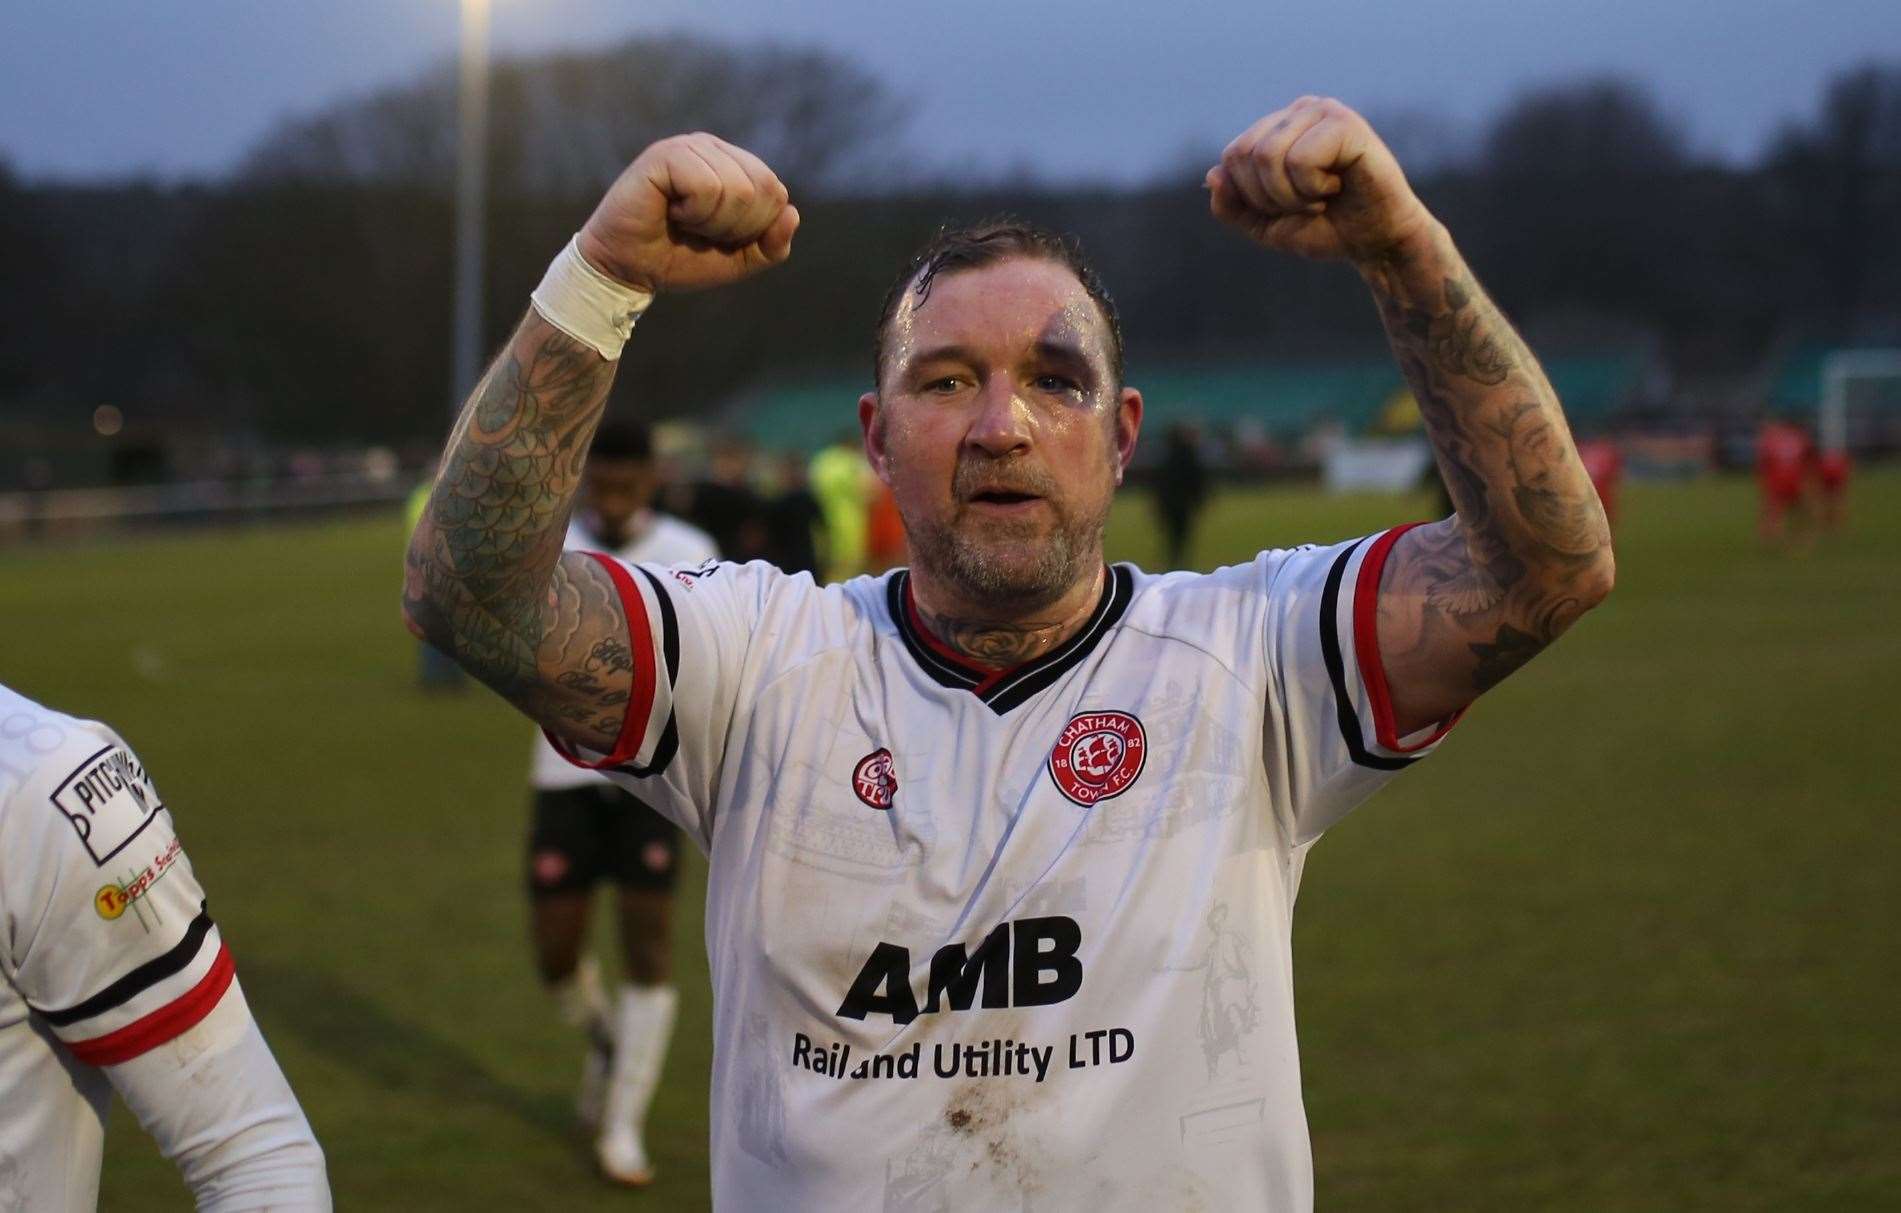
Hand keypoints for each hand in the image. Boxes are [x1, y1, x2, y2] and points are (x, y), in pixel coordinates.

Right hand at [577, 132, 799, 292]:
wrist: (628, 269)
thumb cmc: (679, 258)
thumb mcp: (738, 260)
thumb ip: (772, 245)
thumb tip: (792, 214)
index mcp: (734, 165)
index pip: (775, 192)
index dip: (754, 228)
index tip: (718, 236)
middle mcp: (713, 149)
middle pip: (763, 188)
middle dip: (736, 227)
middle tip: (699, 230)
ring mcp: (689, 147)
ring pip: (738, 190)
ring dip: (712, 223)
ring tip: (683, 221)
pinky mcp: (665, 155)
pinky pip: (707, 187)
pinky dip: (693, 213)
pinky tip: (670, 211)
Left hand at [1206, 97, 1433, 264]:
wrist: (1375, 242)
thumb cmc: (1326, 228)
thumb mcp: (1266, 226)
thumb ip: (1233, 207)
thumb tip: (1212, 175)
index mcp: (1276, 129)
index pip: (1232, 156)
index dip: (1251, 197)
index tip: (1287, 207)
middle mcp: (1297, 112)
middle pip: (1244, 154)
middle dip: (1269, 197)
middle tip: (1305, 204)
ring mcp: (1321, 112)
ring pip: (1268, 156)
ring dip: (1291, 195)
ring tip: (1321, 196)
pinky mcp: (1345, 123)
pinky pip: (1300, 159)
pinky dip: (1313, 187)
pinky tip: (1338, 185)